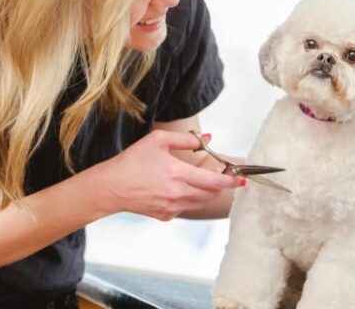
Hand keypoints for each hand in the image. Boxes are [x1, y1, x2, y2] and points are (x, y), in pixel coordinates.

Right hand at [100, 130, 244, 220]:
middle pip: (211, 193)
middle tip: (218, 172)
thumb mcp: (158, 140)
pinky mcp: (166, 216)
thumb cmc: (132, 161)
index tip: (243, 179)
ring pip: (201, 201)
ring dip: (206, 191)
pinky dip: (190, 197)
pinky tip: (177, 187)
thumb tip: (208, 139)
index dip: (232, 181)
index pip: (215, 182)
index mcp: (178, 175)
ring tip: (196, 177)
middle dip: (219, 184)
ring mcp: (172, 208)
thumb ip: (187, 139)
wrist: (111, 187)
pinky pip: (187, 207)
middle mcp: (178, 195)